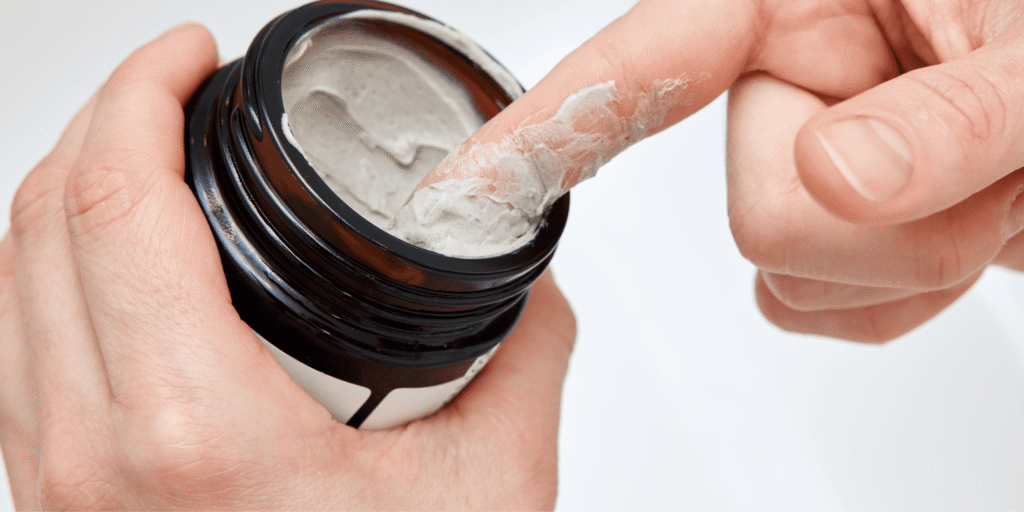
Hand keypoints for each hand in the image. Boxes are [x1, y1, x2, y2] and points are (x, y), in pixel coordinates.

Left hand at [0, 24, 575, 509]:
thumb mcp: (491, 488)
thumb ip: (522, 356)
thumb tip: (526, 281)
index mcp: (193, 437)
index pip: (113, 204)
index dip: (139, 93)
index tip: (190, 57)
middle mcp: (89, 460)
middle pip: (40, 220)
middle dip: (105, 119)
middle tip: (179, 89)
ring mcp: (52, 487)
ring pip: (8, 281)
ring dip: (72, 191)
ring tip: (151, 156)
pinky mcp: (53, 504)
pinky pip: (12, 347)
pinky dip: (54, 268)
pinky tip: (122, 262)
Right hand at [417, 0, 1023, 341]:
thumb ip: (946, 117)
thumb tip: (829, 179)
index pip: (642, 60)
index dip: (544, 124)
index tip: (464, 185)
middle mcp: (799, 73)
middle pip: (749, 207)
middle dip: (880, 222)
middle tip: (984, 172)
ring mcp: (816, 153)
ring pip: (783, 269)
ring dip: (912, 259)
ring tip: (993, 188)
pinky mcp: (843, 225)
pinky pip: (818, 308)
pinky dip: (901, 297)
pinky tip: (964, 232)